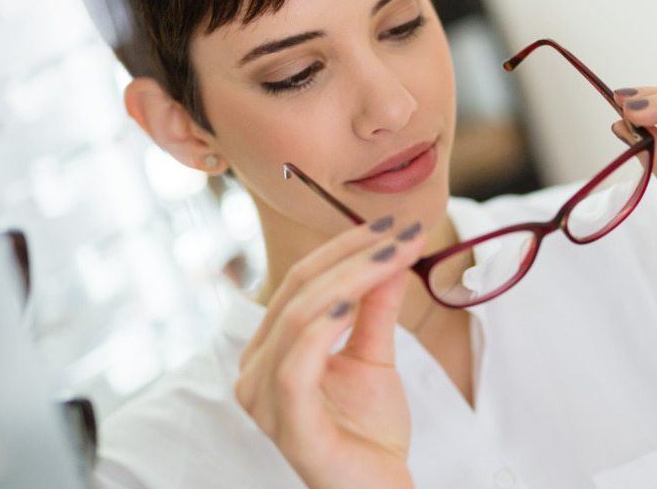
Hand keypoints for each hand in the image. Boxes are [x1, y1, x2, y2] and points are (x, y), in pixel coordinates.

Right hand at [235, 221, 427, 488]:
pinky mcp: (287, 426)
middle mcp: (254, 373)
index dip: (344, 246)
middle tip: (402, 232)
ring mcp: (265, 401)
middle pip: (297, 292)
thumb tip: (391, 251)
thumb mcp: (375, 357)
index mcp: (269, 351)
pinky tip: (355, 304)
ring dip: (349, 279)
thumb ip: (375, 307)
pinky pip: (297, 366)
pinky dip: (324, 327)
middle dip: (352, 254)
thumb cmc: (368, 433)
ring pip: (298, 318)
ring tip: (392, 257)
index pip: (299, 282)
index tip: (393, 223)